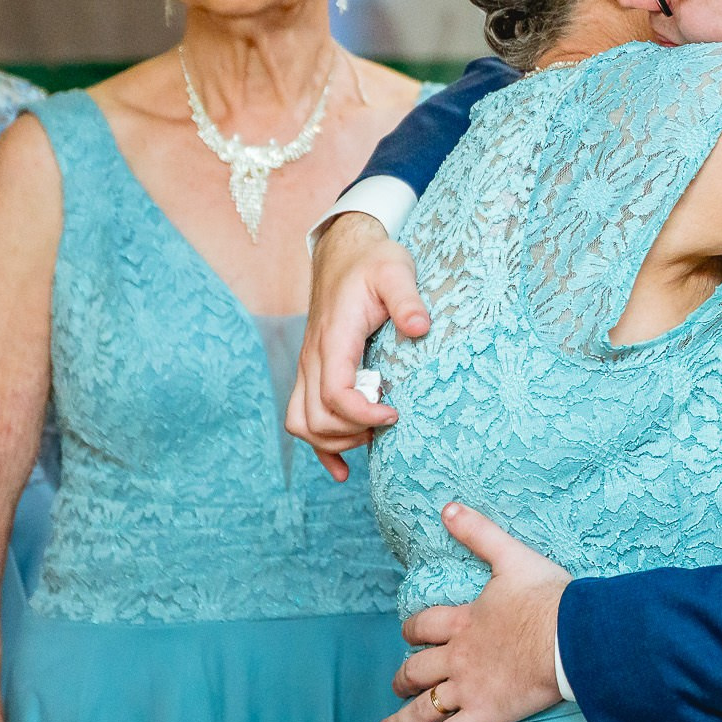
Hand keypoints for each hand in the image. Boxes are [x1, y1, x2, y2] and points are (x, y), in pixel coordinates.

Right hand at [285, 212, 427, 479]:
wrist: (345, 252)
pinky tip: (342, 469)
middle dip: (351, 432)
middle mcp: (314, 357)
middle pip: (315, 418)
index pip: (335, 392)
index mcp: (335, 338)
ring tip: (372, 435)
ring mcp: (310, 366)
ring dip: (334, 440)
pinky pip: (302, 417)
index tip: (395, 414)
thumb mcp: (396, 270)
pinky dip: (320, 447)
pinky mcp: (314, 372)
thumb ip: (407, 298)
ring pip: (301, 422)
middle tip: (390, 423)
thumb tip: (420, 328)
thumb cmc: (373, 261)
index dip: (363, 413)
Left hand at [376, 503, 571, 721]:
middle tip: (397, 684)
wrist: (571, 637)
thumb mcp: (512, 557)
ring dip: (398, 721)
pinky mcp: (482, 715)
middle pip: (417, 669)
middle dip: (403, 678)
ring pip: (422, 708)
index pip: (424, 626)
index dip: (412, 631)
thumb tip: (447, 506)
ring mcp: (467, 688)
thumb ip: (479, 533)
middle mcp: (458, 657)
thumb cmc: (548, 597)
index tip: (408, 634)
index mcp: (464, 621)